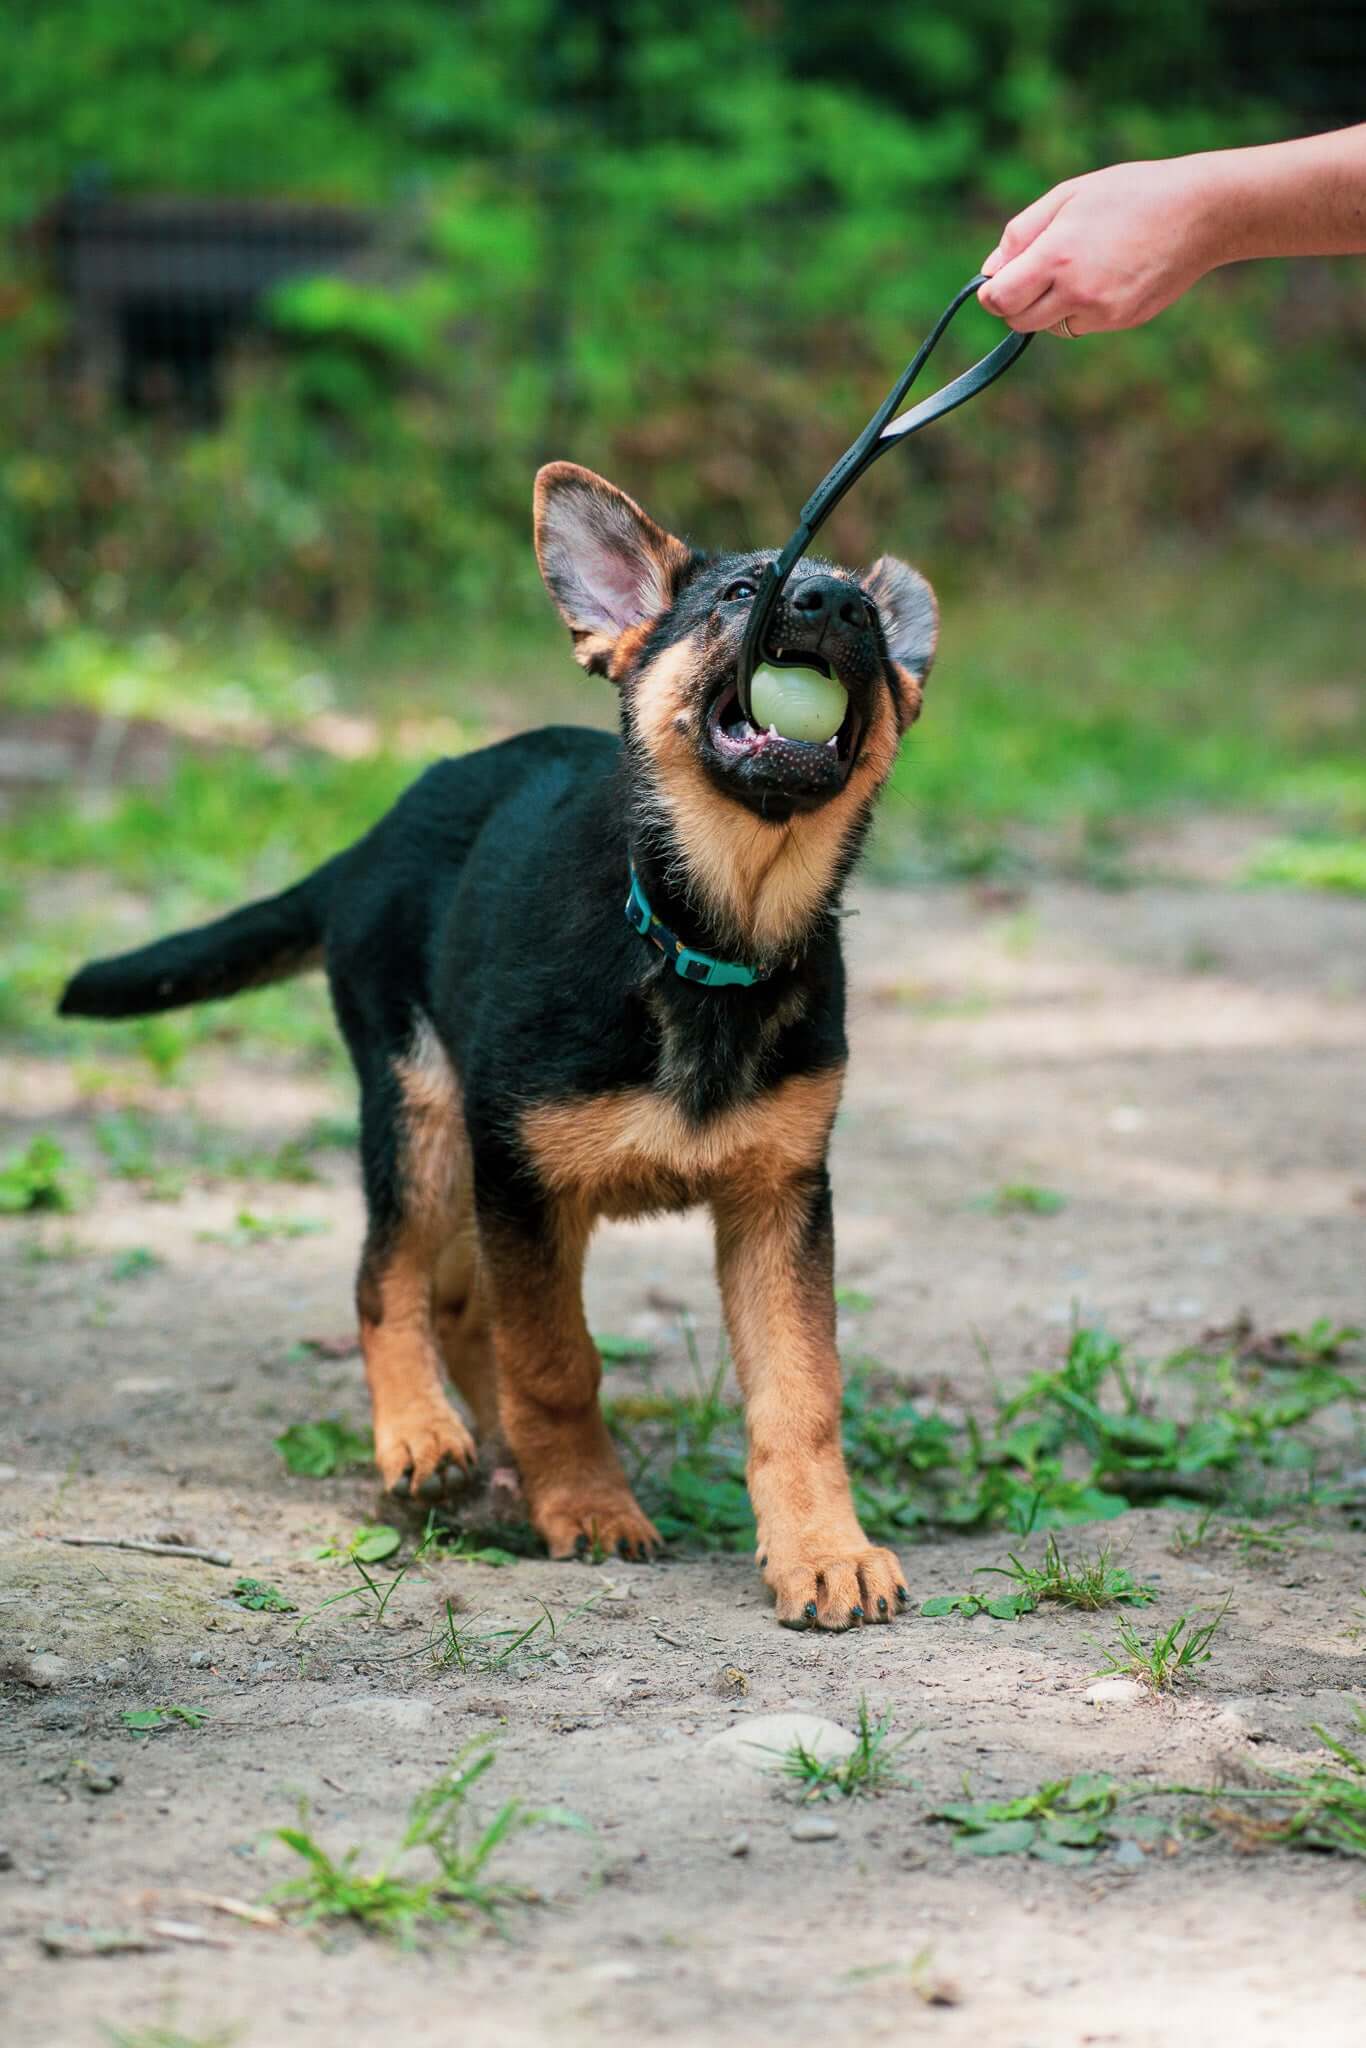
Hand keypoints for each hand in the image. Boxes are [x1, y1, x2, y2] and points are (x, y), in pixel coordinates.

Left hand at [977, 158, 1224, 334]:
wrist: (1198, 212)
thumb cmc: (1130, 193)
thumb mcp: (1068, 195)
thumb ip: (1021, 234)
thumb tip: (989, 271)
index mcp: (1057, 255)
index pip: (999, 299)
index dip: (991, 292)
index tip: (998, 280)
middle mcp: (1076, 290)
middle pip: (1018, 321)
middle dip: (1015, 302)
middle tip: (1032, 274)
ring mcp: (1101, 312)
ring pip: (1050, 326)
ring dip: (1049, 306)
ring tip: (1079, 265)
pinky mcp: (1121, 322)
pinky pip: (1081, 325)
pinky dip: (1080, 308)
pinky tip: (1106, 275)